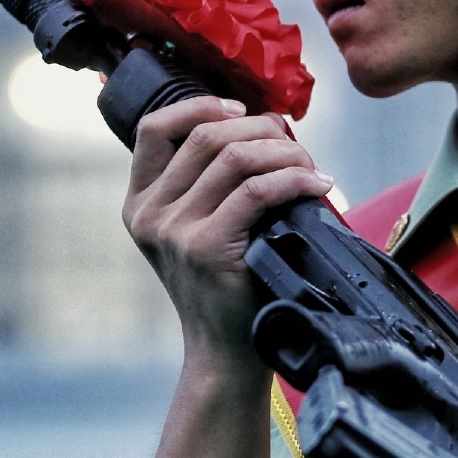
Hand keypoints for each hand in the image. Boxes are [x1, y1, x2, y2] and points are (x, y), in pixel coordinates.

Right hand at [123, 96, 333, 370]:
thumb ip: (207, 184)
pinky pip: (256, 191)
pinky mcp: (206, 248)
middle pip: (205, 136)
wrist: (226, 351)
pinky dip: (294, 179)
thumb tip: (262, 124)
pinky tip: (317, 185)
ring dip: (284, 153)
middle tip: (296, 146)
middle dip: (260, 129)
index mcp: (140, 202)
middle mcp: (150, 213)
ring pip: (234, 157)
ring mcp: (174, 231)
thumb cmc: (227, 285)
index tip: (242, 109)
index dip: (200, 106)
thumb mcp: (198, 230)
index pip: (155, 128)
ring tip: (311, 166)